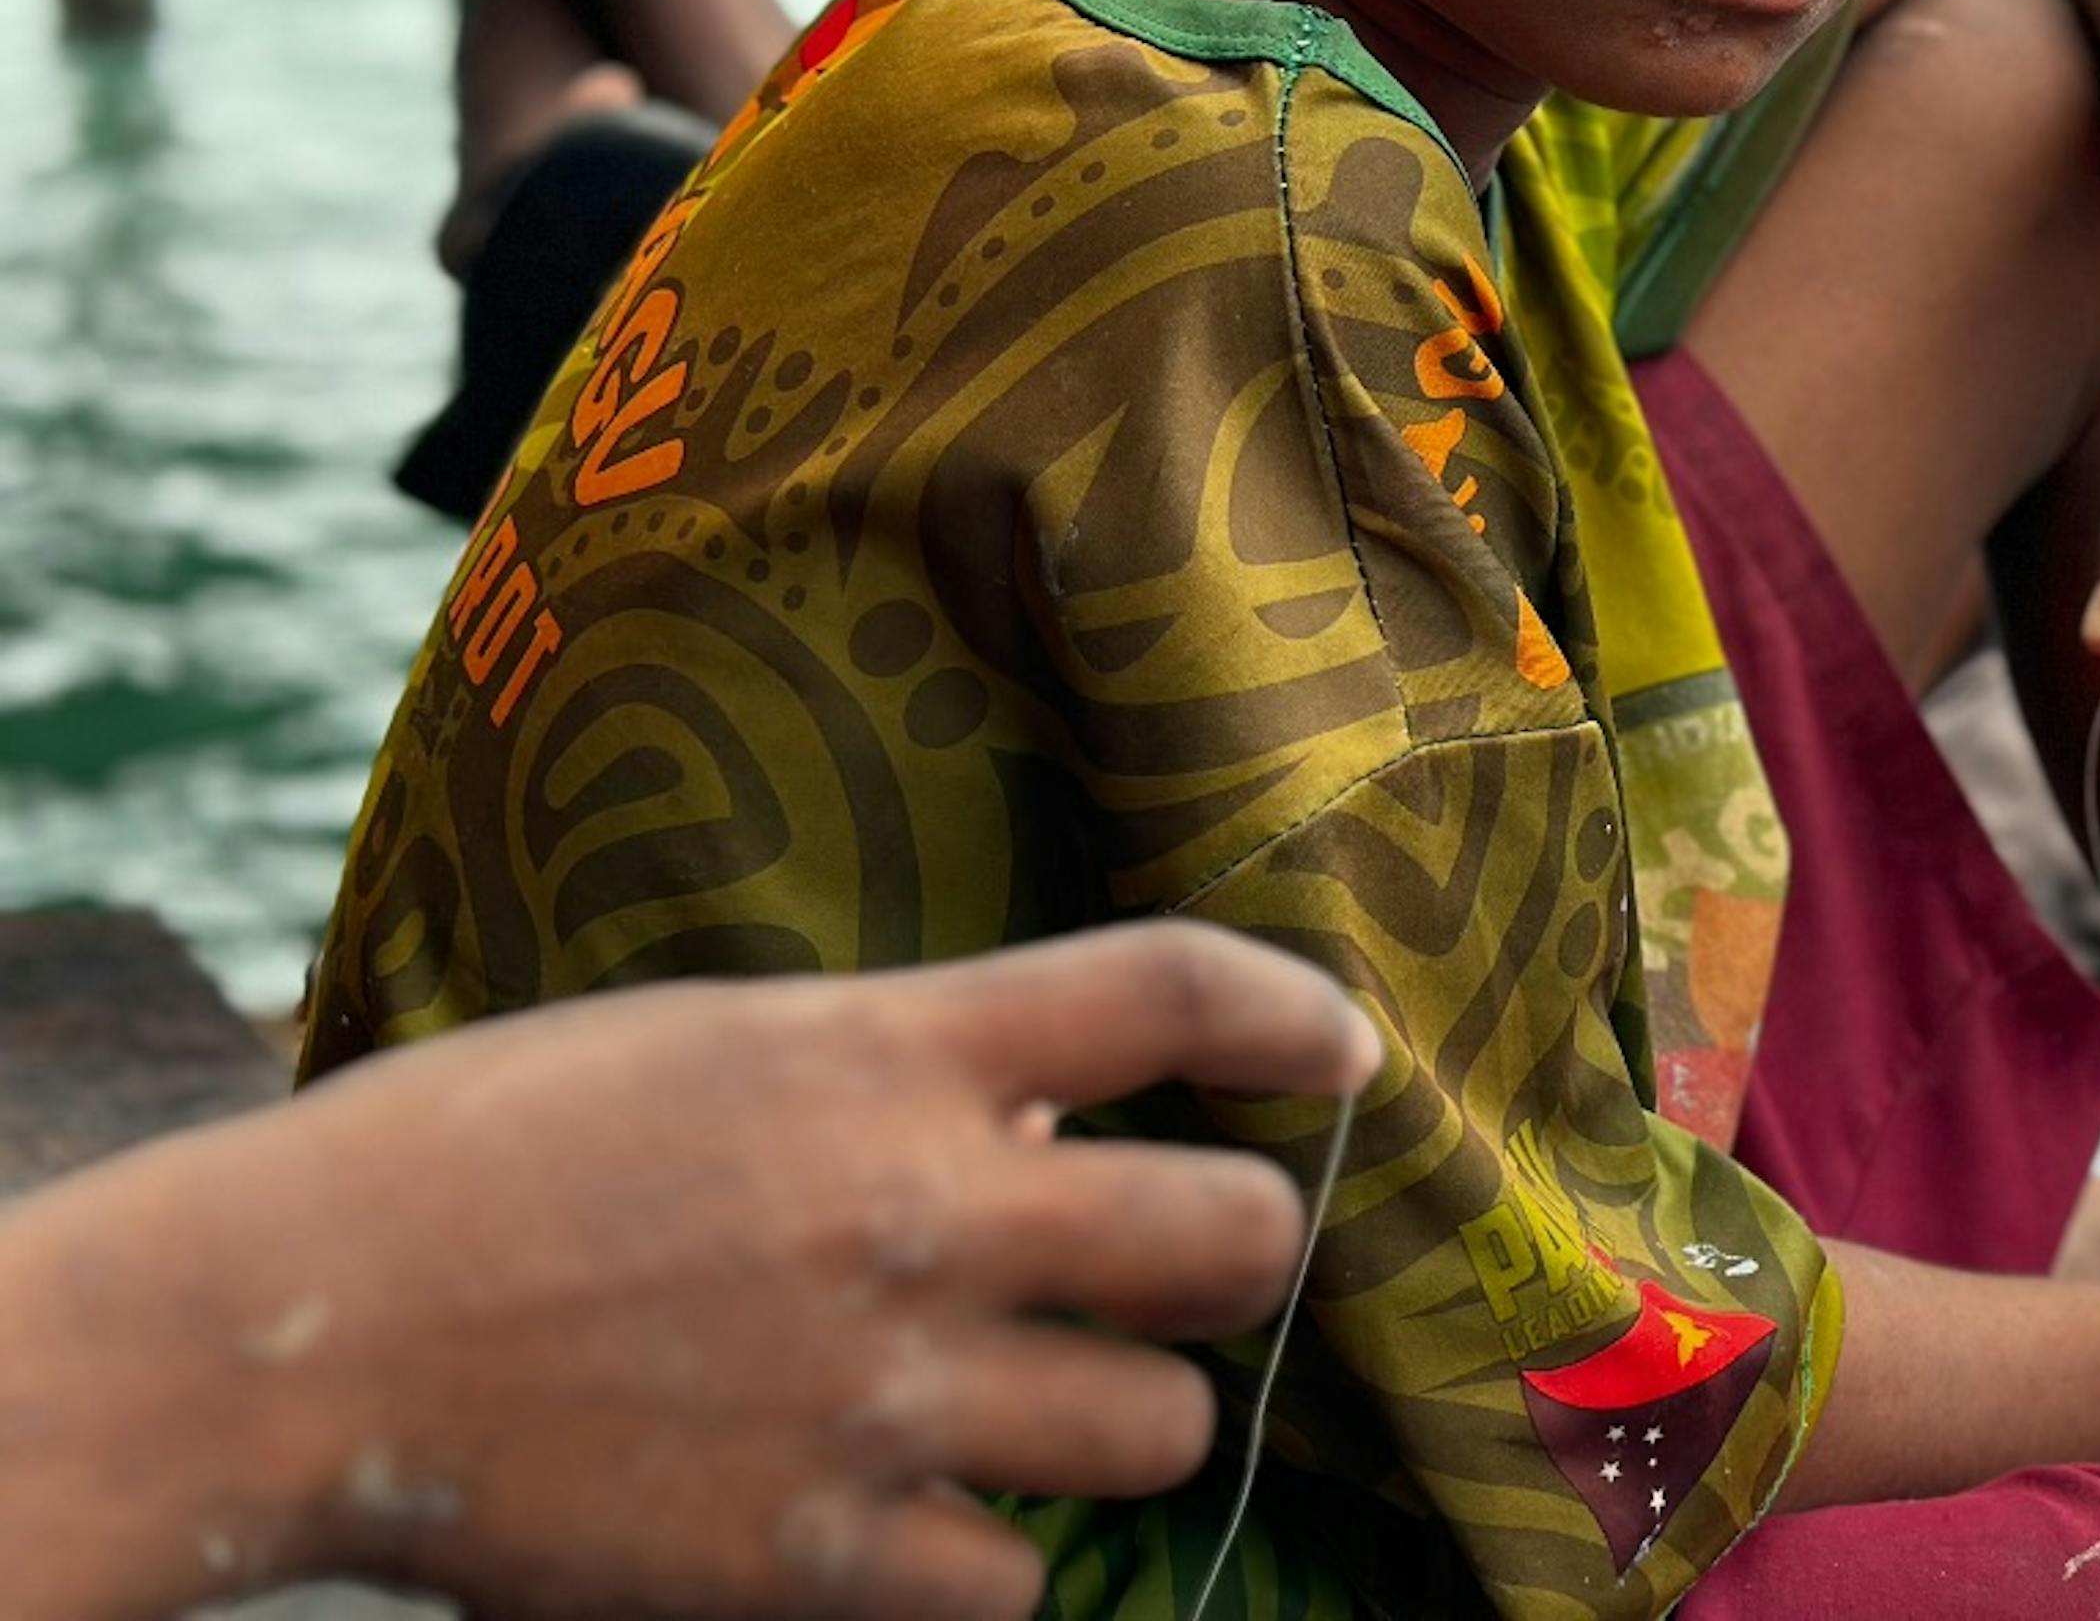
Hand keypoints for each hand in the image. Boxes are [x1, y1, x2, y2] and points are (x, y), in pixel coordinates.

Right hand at [10, 924, 1374, 1620]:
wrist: (302, 1331)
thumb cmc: (493, 1154)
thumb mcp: (722, 1048)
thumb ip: (902, 1075)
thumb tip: (1056, 1127)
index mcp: (886, 1052)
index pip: (1169, 991)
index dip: (1294, 1013)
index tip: (1344, 1047)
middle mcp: (920, 1214)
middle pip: (1237, 1237)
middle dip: (1237, 1256)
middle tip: (1180, 1270)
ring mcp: (883, 1399)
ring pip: (1164, 1432)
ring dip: (1127, 1425)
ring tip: (1037, 1412)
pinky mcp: (822, 1564)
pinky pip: (1019, 1586)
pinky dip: (984, 1566)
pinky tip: (910, 1526)